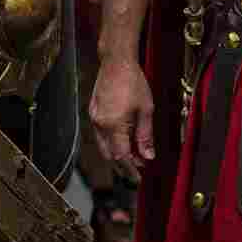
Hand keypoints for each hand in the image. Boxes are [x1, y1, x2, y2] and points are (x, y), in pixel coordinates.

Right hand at [90, 53, 155, 175]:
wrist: (116, 62)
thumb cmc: (133, 82)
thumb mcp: (146, 110)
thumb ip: (145, 136)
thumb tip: (148, 156)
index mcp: (113, 125)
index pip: (120, 156)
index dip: (130, 170)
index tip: (138, 178)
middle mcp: (100, 124)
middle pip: (108, 155)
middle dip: (122, 165)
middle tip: (137, 171)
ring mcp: (94, 118)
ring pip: (103, 145)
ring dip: (117, 154)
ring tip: (134, 156)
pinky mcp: (93, 112)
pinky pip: (100, 134)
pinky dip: (111, 142)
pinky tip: (123, 140)